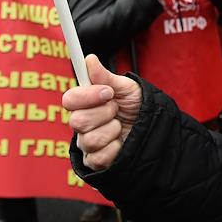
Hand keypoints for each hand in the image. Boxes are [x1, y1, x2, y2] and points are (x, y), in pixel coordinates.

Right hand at [63, 55, 142, 171]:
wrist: (152, 129)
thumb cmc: (137, 107)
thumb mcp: (126, 88)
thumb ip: (106, 76)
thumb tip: (89, 59)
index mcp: (85, 103)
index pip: (69, 99)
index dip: (87, 96)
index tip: (108, 92)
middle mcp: (82, 124)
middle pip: (78, 121)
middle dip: (105, 113)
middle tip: (117, 110)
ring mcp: (86, 144)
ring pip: (90, 140)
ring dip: (112, 131)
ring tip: (121, 126)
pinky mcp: (94, 162)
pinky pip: (98, 157)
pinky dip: (115, 148)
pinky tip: (120, 143)